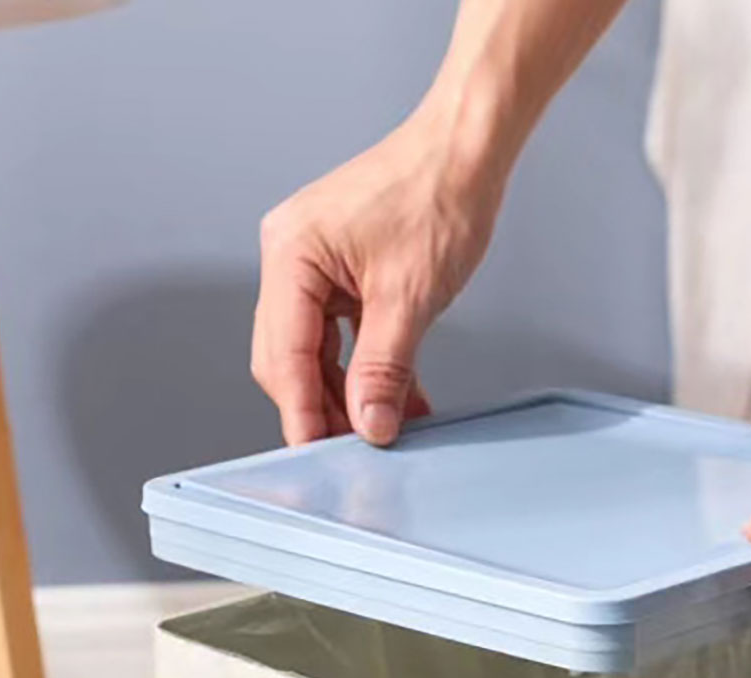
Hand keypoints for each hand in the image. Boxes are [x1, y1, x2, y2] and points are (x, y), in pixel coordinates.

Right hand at [251, 101, 504, 445]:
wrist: (466, 150)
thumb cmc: (437, 194)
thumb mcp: (409, 298)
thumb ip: (383, 368)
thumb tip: (368, 422)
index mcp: (291, 255)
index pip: (284, 355)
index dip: (302, 412)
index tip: (320, 455)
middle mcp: (292, 257)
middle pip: (291, 357)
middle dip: (322, 407)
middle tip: (355, 450)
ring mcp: (316, 264)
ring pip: (318, 351)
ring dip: (349, 392)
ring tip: (383, 427)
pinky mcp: (343, 270)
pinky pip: (344, 334)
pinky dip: (367, 366)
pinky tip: (396, 396)